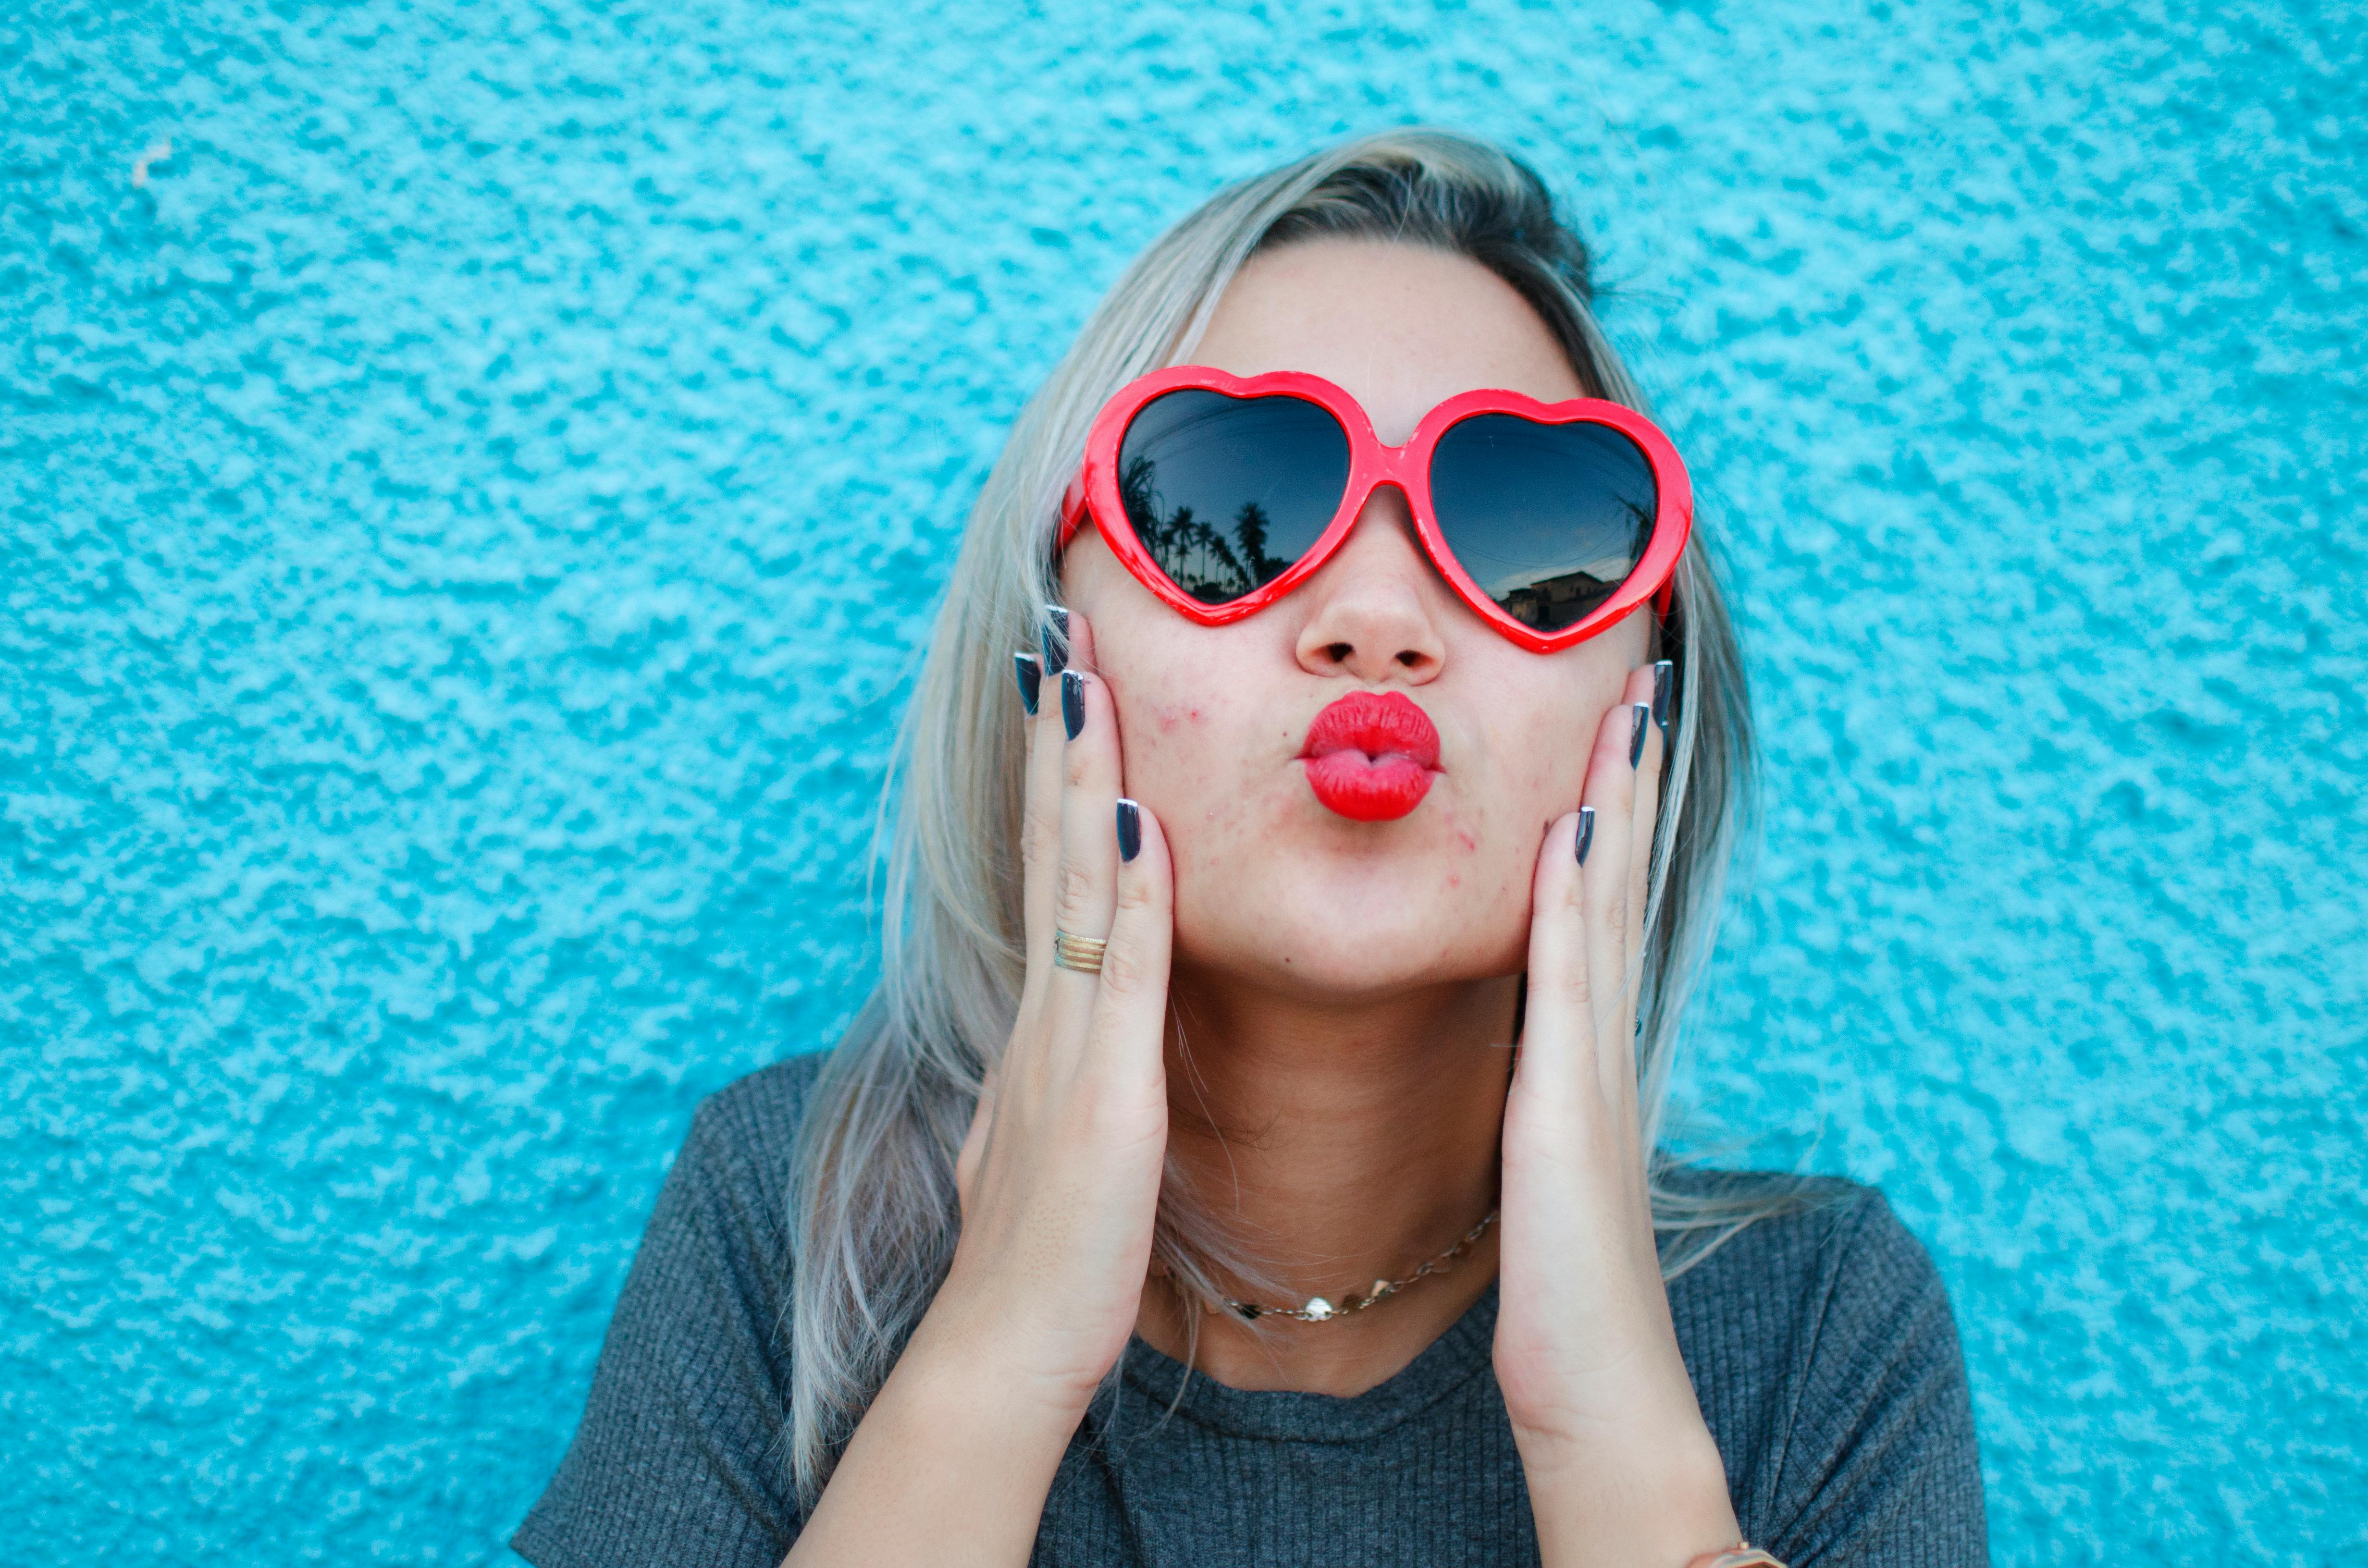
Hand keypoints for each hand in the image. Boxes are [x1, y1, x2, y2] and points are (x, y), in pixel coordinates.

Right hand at [931, 608, 1176, 1418]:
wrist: (1009, 1343)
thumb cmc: (1045, 1250)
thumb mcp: (1053, 1132)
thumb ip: (1065, 1065)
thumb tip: (1065, 1025)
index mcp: (1051, 1018)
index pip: (1056, 864)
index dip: (1060, 770)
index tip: (1066, 682)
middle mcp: (1052, 1010)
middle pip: (1054, 842)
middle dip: (1062, 733)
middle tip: (1061, 629)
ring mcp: (1072, 1043)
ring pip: (1079, 880)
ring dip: (1082, 774)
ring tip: (1082, 677)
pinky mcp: (1104, 1092)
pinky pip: (1120, 973)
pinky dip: (1126, 892)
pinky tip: (1132, 820)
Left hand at [1494, 661, 1740, 1567]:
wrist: (1599, 1394)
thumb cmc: (1560, 1297)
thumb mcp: (1541, 1167)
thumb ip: (1541, 1094)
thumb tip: (1534, 1041)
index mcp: (1581, 1057)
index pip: (1591, 908)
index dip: (1605, 815)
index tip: (1608, 728)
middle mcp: (1598, 1045)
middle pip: (1612, 883)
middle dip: (1626, 779)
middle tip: (1636, 678)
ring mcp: (1592, 1070)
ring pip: (1601, 908)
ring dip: (1613, 805)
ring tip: (1623, 709)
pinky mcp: (1566, 1108)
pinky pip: (1569, 982)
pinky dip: (1574, 900)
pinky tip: (1571, 831)